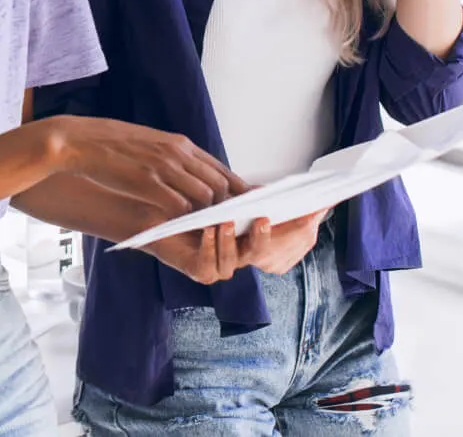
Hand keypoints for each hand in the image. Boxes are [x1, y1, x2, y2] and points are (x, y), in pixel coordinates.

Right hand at [50, 115, 248, 218]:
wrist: (79, 141)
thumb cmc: (112, 145)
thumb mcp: (151, 144)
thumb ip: (173, 159)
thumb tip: (192, 176)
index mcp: (179, 144)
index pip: (220, 168)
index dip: (234, 189)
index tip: (244, 205)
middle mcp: (177, 153)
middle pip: (218, 184)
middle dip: (225, 207)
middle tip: (225, 225)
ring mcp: (163, 167)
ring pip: (204, 196)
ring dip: (206, 215)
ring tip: (202, 229)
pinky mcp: (147, 182)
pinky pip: (179, 206)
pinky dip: (184, 219)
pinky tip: (179, 227)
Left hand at [143, 211, 325, 282]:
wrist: (155, 211)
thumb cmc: (187, 202)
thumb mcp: (219, 195)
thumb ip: (242, 196)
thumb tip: (266, 191)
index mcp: (248, 236)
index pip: (277, 236)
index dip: (293, 227)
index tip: (307, 213)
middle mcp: (237, 253)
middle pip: (260, 253)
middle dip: (264, 237)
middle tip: (263, 218)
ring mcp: (219, 265)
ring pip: (232, 262)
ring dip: (230, 241)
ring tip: (226, 221)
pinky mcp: (198, 270)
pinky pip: (208, 267)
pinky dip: (209, 249)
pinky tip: (208, 231)